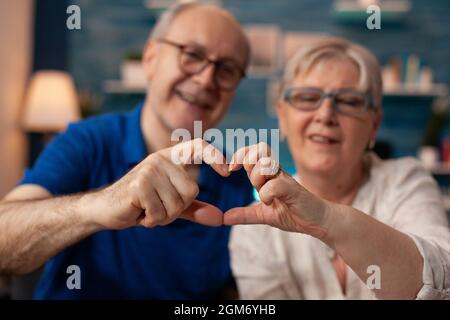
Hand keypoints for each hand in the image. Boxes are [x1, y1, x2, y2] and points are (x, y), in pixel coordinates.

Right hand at [87, 139, 229, 229]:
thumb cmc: (140, 204)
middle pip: (191, 191)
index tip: (228, 172)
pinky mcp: (139, 184)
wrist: (106, 209)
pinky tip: (139, 213)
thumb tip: (220, 219)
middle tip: (157, 207)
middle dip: (177, 209)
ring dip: (163, 216)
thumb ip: (195, 209)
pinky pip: (160, 212)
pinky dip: (152, 220)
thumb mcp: (171, 205)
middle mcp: (160, 159)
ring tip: (147, 209)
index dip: (215, 156)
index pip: (198, 147)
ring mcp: (149, 170)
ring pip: (177, 204)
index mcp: (170, 158)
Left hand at [224, 143, 330, 238]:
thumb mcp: (264, 215)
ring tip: (261, 192)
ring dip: (257, 178)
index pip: (253, 151)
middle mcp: (277, 172)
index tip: (231, 169)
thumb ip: (245, 214)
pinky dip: (267, 195)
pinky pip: (274, 185)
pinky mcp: (293, 190)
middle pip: (259, 149)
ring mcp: (286, 179)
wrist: (318, 222)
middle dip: (248, 162)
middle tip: (250, 180)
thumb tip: (225, 217)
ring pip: (265, 164)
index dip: (240, 155)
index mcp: (269, 175)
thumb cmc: (294, 214)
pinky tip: (270, 204)